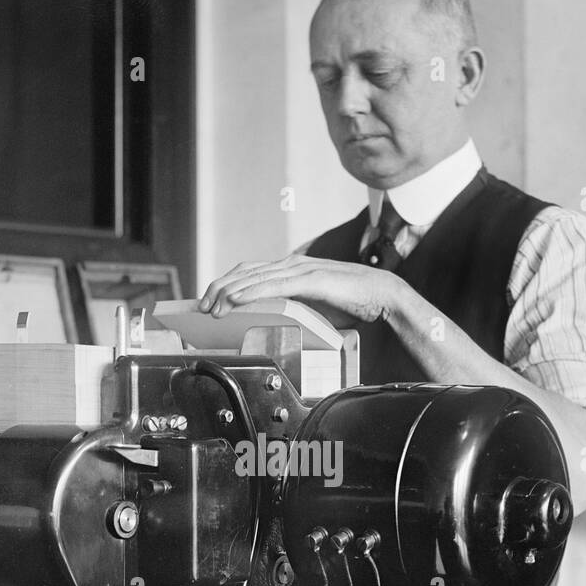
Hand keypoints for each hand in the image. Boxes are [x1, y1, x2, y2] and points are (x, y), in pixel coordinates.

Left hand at [198, 255, 397, 325]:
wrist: (383, 295)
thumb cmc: (353, 302)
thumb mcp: (315, 306)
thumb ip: (296, 307)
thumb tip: (278, 321)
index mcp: (293, 269)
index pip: (251, 272)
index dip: (228, 283)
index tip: (212, 300)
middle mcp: (292, 264)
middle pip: (246, 271)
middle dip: (220, 287)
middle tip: (202, 305)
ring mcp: (300, 270)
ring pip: (254, 277)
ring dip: (229, 292)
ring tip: (212, 306)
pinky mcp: (309, 280)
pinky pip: (273, 286)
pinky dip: (250, 293)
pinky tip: (236, 301)